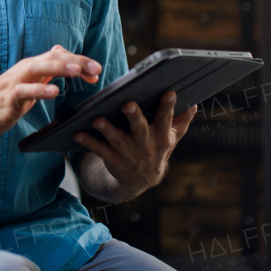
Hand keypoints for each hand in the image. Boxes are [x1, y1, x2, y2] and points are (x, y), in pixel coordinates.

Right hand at [0, 46, 100, 140]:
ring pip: (40, 68)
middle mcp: (23, 70)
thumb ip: (43, 72)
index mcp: (30, 68)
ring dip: (60, 67)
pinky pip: (25, 91)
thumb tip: (61, 55)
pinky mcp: (7, 99)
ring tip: (78, 70)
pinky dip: (40, 89)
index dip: (79, 62)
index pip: (59, 57)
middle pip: (54, 58)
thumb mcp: (25, 85)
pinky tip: (54, 91)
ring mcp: (14, 84)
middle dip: (77, 62)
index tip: (96, 72)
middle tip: (97, 68)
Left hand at [72, 90, 196, 197]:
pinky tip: (76, 132)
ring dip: (106, 129)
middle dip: (134, 117)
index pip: (166, 120)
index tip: (169, 92)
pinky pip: (98, 149)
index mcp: (162, 137)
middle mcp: (146, 146)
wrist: (142, 179)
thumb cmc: (158, 149)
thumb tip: (194, 102)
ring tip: (96, 119)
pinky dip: (87, 141)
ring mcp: (128, 154)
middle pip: (140, 129)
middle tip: (128, 103)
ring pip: (116, 140)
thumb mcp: (173, 137)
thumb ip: (182, 120)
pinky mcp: (112, 159)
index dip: (168, 107)